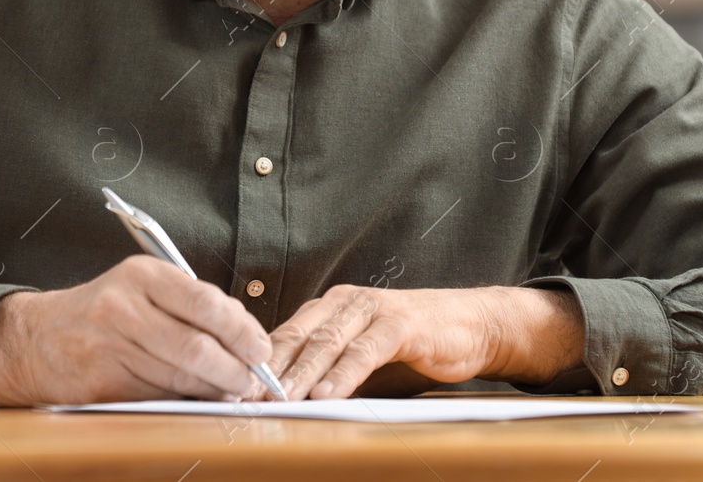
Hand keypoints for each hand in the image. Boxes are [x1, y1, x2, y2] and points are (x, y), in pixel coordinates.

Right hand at [0, 255, 271, 404]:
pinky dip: (186, 400)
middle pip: (197, 347)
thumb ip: (191, 306)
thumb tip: (246, 338)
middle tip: (253, 381)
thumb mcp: (143, 289)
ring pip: (181, 376)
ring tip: (232, 392)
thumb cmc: (104, 313)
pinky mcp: (102, 383)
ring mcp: (110, 346)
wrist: (37, 340)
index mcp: (142, 275)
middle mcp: (124, 307)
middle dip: (235, 369)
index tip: (261, 348)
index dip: (241, 330)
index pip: (205, 302)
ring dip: (215, 390)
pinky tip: (197, 398)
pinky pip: (159, 395)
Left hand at [263, 285, 585, 399]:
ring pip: (326, 342)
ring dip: (301, 374)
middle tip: (245, 397)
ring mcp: (371, 310)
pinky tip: (327, 393)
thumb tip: (279, 397)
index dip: (256, 363)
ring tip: (281, 399)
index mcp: (328, 308)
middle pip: (297, 337)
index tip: (232, 390)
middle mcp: (344, 303)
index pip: (282, 335)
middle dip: (269, 370)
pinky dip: (343, 373)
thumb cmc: (411, 344)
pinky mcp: (399, 324)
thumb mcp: (360, 355)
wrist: (470, 325)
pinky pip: (364, 351)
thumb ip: (326, 368)